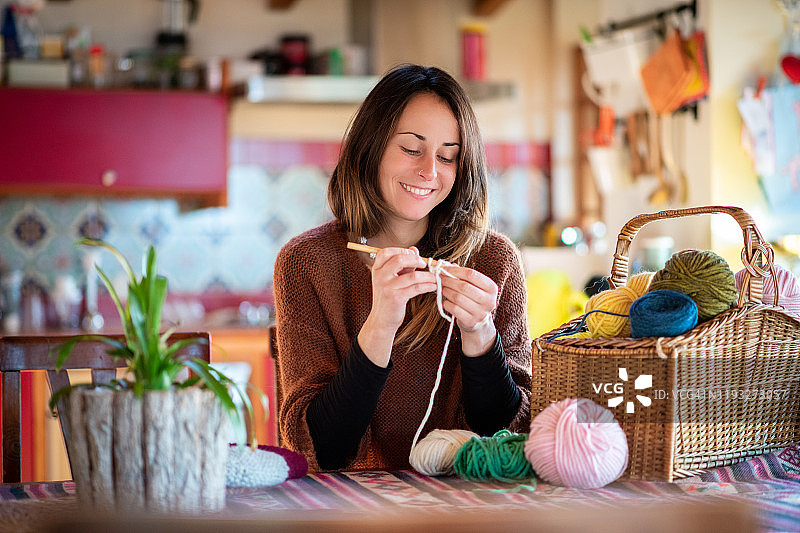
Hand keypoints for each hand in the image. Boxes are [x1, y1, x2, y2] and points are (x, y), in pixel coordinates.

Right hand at [358, 246, 436, 366]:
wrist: (381, 321)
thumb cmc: (388, 298)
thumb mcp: (392, 279)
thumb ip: (403, 264)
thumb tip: (414, 249)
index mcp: (377, 269)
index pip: (386, 252)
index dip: (402, 251)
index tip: (413, 255)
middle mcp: (379, 276)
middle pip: (399, 259)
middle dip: (416, 260)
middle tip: (425, 264)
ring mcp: (387, 287)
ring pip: (412, 275)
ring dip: (427, 276)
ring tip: (435, 277)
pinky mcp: (396, 298)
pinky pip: (416, 288)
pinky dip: (428, 286)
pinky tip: (433, 286)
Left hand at [439, 265, 497, 356]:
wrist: (478, 322)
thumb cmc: (473, 299)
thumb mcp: (473, 285)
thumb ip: (462, 275)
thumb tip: (448, 265)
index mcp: (491, 288)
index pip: (471, 274)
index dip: (455, 271)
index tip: (444, 269)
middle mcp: (489, 300)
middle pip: (464, 286)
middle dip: (449, 281)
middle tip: (440, 279)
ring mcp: (480, 312)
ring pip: (458, 298)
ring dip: (447, 291)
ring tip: (443, 289)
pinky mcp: (471, 321)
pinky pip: (454, 309)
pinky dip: (447, 303)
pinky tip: (446, 301)